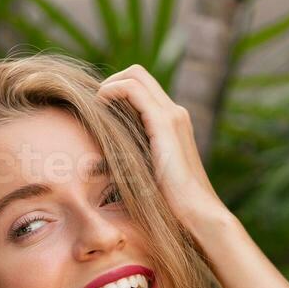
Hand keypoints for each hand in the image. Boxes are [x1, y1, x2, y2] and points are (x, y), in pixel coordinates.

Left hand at [96, 64, 228, 231]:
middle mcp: (175, 113)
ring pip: (135, 76)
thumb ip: (131, 163)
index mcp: (173, 124)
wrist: (196, 213)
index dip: (117, 91)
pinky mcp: (165, 122)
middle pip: (138, 75)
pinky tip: (99, 104)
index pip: (143, 89)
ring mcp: (172, 115)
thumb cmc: (170, 206)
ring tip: (93, 103)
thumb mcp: (146, 177)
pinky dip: (112, 90)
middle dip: (111, 82)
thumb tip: (97, 169)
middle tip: (92, 103)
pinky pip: (133, 90)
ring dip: (109, 84)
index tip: (98, 110)